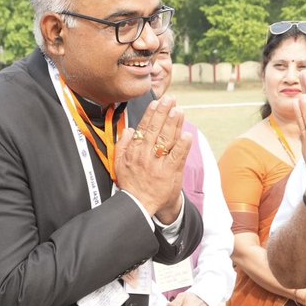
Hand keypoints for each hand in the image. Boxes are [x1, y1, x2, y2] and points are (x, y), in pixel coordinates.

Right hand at [117, 96, 192, 221]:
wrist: (139, 205)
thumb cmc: (131, 183)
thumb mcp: (118, 164)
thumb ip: (122, 145)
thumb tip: (128, 129)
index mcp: (133, 152)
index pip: (143, 128)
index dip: (151, 114)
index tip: (157, 102)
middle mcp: (145, 156)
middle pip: (156, 130)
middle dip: (164, 113)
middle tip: (171, 100)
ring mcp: (158, 164)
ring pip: (167, 140)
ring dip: (174, 124)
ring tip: (179, 111)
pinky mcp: (170, 173)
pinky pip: (177, 157)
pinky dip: (182, 145)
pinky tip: (187, 134)